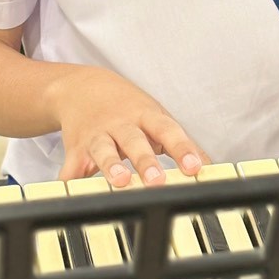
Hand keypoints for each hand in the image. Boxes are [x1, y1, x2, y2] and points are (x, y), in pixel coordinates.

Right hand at [52, 68, 208, 186]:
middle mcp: (121, 125)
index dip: (183, 149)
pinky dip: (69, 179)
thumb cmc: (126, 107)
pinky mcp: (76, 148)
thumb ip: (179, 142)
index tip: (195, 167)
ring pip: (104, 151)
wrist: (80, 88)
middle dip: (146, 161)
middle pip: (135, 142)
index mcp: (146, 116)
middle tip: (158, 181)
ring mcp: (97, 136)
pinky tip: (69, 191)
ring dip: (111, 167)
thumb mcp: (155, 116)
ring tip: (121, 181)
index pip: (168, 131)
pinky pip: (72, 166)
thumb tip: (208, 165)